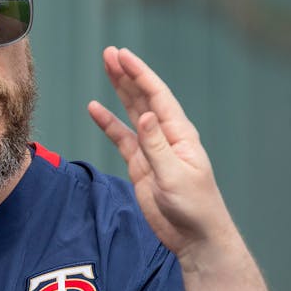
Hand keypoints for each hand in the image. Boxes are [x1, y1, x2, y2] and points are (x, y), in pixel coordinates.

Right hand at [87, 47, 229, 268]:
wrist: (194, 237)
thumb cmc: (193, 208)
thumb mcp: (174, 177)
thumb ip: (157, 146)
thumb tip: (144, 115)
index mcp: (180, 134)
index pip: (157, 97)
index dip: (140, 74)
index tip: (122, 56)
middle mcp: (167, 136)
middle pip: (144, 98)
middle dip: (128, 75)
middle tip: (109, 53)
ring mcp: (153, 150)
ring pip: (133, 113)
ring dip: (120, 91)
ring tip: (106, 68)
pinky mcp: (142, 166)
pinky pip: (122, 139)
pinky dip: (109, 124)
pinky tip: (95, 109)